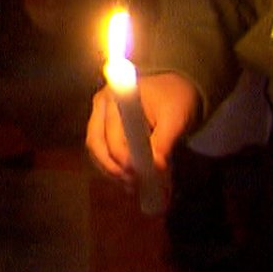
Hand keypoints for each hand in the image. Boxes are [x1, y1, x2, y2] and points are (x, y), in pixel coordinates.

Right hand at [85, 70, 198, 195]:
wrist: (176, 85)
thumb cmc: (175, 98)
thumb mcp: (175, 119)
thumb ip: (164, 142)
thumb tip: (155, 167)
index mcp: (117, 98)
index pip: (111, 134)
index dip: (121, 157)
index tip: (138, 174)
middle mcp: (102, 105)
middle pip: (97, 143)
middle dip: (114, 167)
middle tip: (134, 184)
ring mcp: (100, 115)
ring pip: (96, 149)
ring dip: (110, 170)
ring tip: (132, 185)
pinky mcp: (103, 126)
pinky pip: (101, 149)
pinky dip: (112, 166)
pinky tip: (128, 178)